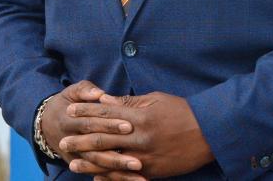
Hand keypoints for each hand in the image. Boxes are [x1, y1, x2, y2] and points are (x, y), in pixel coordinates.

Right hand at [40, 81, 143, 177]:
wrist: (46, 124)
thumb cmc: (67, 103)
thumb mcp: (72, 92)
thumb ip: (86, 90)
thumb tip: (100, 94)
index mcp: (69, 120)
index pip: (91, 123)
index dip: (109, 125)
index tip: (129, 126)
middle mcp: (71, 140)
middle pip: (95, 149)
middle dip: (116, 155)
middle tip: (137, 160)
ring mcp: (75, 156)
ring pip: (97, 165)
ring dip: (117, 171)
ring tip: (138, 174)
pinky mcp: (79, 165)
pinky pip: (97, 174)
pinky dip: (114, 178)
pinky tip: (133, 180)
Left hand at [60, 92, 214, 178]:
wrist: (209, 133)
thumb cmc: (182, 111)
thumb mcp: (154, 100)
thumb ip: (128, 103)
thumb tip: (105, 100)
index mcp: (139, 117)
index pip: (106, 114)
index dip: (86, 112)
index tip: (70, 111)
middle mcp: (140, 138)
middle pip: (104, 139)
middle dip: (81, 140)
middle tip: (63, 141)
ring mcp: (146, 157)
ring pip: (112, 161)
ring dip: (90, 162)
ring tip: (72, 162)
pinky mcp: (154, 171)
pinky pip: (127, 176)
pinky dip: (110, 178)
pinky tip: (96, 178)